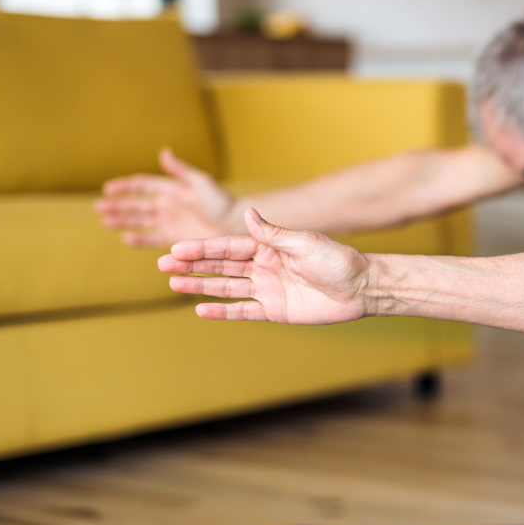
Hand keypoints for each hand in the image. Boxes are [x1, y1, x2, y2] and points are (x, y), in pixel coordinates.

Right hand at [96, 147, 235, 245]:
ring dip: (123, 221)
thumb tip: (163, 151)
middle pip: (137, 204)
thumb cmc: (222, 201)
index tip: (107, 188)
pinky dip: (140, 239)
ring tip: (106, 222)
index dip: (125, 186)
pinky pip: (153, 238)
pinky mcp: (176, 239)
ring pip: (141, 221)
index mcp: (172, 189)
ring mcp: (171, 222)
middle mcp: (169, 205)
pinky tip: (127, 238)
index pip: (143, 185)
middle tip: (98, 208)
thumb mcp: (200, 183)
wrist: (237, 224)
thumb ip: (180, 170)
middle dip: (118, 206)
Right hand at [160, 209, 370, 323]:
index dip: (202, 249)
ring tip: (173, 284)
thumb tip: (249, 212)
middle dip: (192, 265)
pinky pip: (243, 311)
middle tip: (162, 266)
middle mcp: (264, 266)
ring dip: (200, 286)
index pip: (228, 246)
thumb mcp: (305, 243)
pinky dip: (223, 312)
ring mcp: (267, 289)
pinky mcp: (275, 311)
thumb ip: (273, 234)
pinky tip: (200, 310)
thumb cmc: (337, 260)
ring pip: (226, 287)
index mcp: (269, 246)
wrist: (361, 288)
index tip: (176, 250)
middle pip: (221, 266)